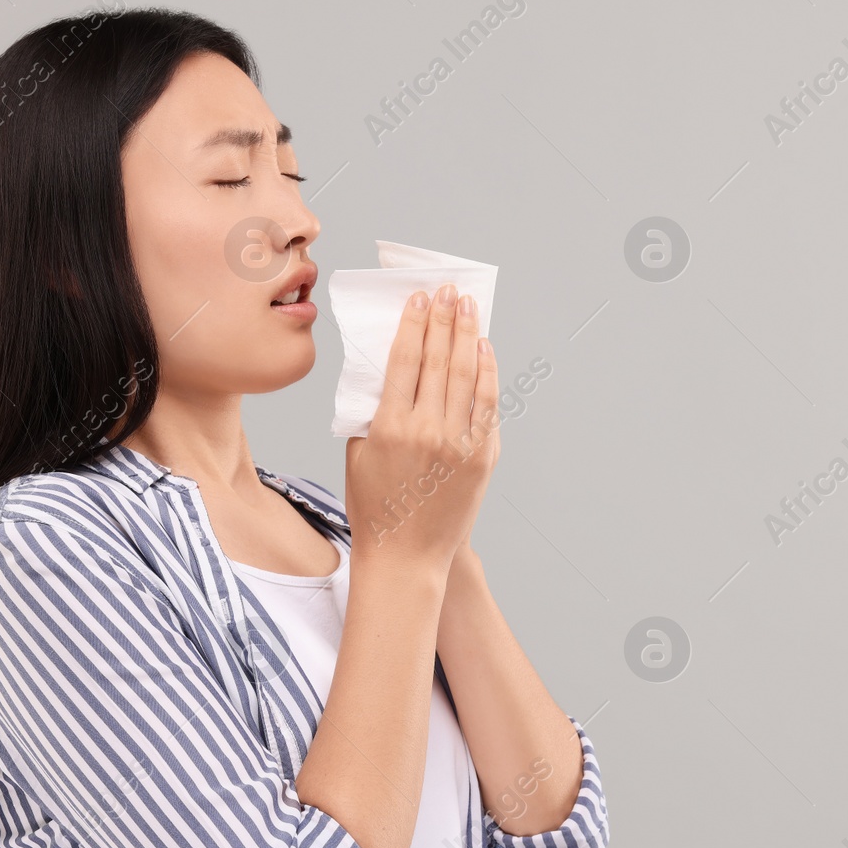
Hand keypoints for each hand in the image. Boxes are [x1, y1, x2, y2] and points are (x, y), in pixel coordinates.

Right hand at [345, 283, 500, 572]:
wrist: (406, 556)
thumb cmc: (374, 504)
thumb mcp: (359, 452)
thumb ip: (373, 408)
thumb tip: (393, 364)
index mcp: (389, 426)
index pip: (405, 360)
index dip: (413, 324)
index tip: (419, 299)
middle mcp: (427, 431)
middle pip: (440, 360)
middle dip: (444, 319)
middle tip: (448, 291)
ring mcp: (459, 444)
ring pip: (468, 376)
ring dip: (468, 335)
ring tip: (468, 308)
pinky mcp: (483, 457)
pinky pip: (488, 405)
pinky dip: (488, 373)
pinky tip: (484, 349)